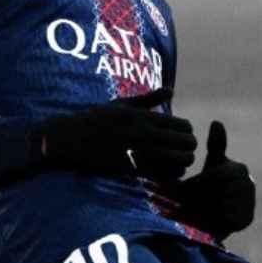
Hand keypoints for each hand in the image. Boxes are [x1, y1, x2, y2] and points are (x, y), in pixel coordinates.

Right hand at [42, 87, 195, 177]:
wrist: (72, 139)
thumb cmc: (96, 119)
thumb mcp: (122, 105)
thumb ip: (149, 99)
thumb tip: (171, 89)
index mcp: (143, 117)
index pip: (181, 125)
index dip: (187, 131)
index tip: (183, 134)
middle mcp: (145, 134)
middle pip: (184, 142)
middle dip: (189, 146)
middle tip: (186, 148)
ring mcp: (140, 152)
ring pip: (179, 159)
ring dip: (184, 160)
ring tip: (180, 160)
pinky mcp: (133, 169)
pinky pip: (164, 173)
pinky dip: (173, 173)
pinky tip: (169, 170)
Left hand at [177, 121, 255, 238]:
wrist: (216, 209)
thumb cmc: (211, 182)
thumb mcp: (212, 162)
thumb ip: (215, 144)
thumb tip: (217, 122)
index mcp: (239, 169)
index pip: (216, 175)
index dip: (198, 183)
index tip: (184, 189)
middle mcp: (249, 184)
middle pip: (217, 192)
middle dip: (200, 198)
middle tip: (189, 201)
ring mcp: (250, 202)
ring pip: (220, 207)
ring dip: (204, 209)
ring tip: (197, 208)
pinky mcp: (247, 219)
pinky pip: (224, 220)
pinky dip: (212, 220)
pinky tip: (208, 217)